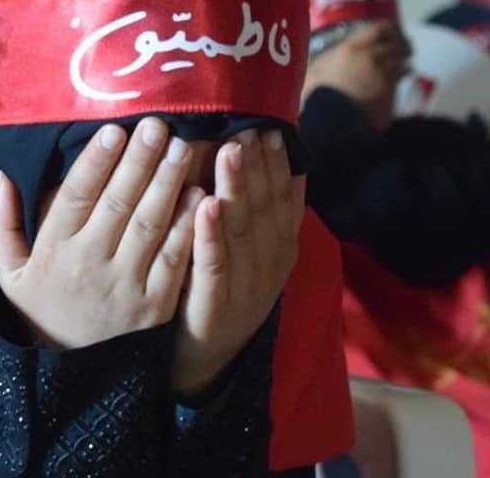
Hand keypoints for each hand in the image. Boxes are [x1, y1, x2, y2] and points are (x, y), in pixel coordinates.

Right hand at [0, 118, 204, 349]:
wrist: (69, 376)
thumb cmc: (41, 310)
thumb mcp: (8, 273)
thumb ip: (3, 224)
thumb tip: (2, 175)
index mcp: (53, 251)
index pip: (76, 197)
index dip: (96, 162)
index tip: (114, 130)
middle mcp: (89, 265)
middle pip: (118, 203)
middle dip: (140, 161)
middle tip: (160, 126)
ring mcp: (125, 286)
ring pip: (149, 226)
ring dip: (168, 184)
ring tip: (183, 148)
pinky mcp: (155, 306)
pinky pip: (174, 260)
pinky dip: (189, 228)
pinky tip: (201, 196)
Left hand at [173, 128, 305, 394]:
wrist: (205, 360)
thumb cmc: (223, 290)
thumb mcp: (251, 253)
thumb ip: (264, 213)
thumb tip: (285, 165)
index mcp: (281, 252)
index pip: (283, 201)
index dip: (276, 165)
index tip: (268, 130)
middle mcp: (269, 268)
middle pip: (264, 209)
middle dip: (257, 166)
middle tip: (247, 128)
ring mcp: (244, 289)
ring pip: (242, 232)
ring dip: (236, 188)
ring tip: (229, 151)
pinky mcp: (213, 307)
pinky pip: (212, 265)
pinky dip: (210, 234)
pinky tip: (204, 204)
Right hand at [302, 21, 410, 128]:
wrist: (330, 116)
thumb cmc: (318, 93)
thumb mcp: (316, 68)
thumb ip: (328, 58)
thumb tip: (329, 57)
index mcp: (352, 47)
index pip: (381, 28)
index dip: (391, 28)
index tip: (393, 31)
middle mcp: (370, 55)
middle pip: (397, 42)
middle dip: (403, 44)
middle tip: (406, 47)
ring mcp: (381, 73)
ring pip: (402, 59)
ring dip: (405, 59)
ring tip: (406, 61)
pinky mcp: (388, 89)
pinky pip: (402, 75)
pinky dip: (404, 73)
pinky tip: (405, 74)